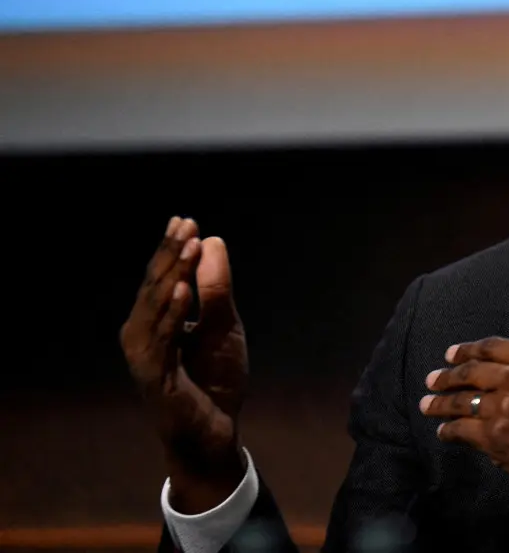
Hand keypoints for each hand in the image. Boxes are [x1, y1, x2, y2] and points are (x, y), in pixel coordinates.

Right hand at [119, 216, 248, 512]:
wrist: (215, 430)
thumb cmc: (214, 377)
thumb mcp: (223, 325)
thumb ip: (216, 288)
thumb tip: (211, 241)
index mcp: (156, 320)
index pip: (162, 277)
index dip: (171, 249)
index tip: (185, 220)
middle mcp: (142, 334)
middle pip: (154, 286)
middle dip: (169, 254)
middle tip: (185, 224)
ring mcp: (144, 356)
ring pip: (154, 308)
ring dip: (172, 276)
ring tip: (187, 247)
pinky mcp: (154, 376)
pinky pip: (161, 341)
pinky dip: (171, 316)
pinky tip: (182, 292)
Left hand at [420, 293, 508, 518]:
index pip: (492, 347)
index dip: (467, 350)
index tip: (451, 354)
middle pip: (471, 373)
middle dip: (447, 376)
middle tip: (432, 380)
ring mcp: (506, 410)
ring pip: (463, 402)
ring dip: (440, 403)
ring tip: (427, 405)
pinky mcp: (498, 440)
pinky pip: (464, 431)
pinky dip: (450, 431)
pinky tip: (444, 432)